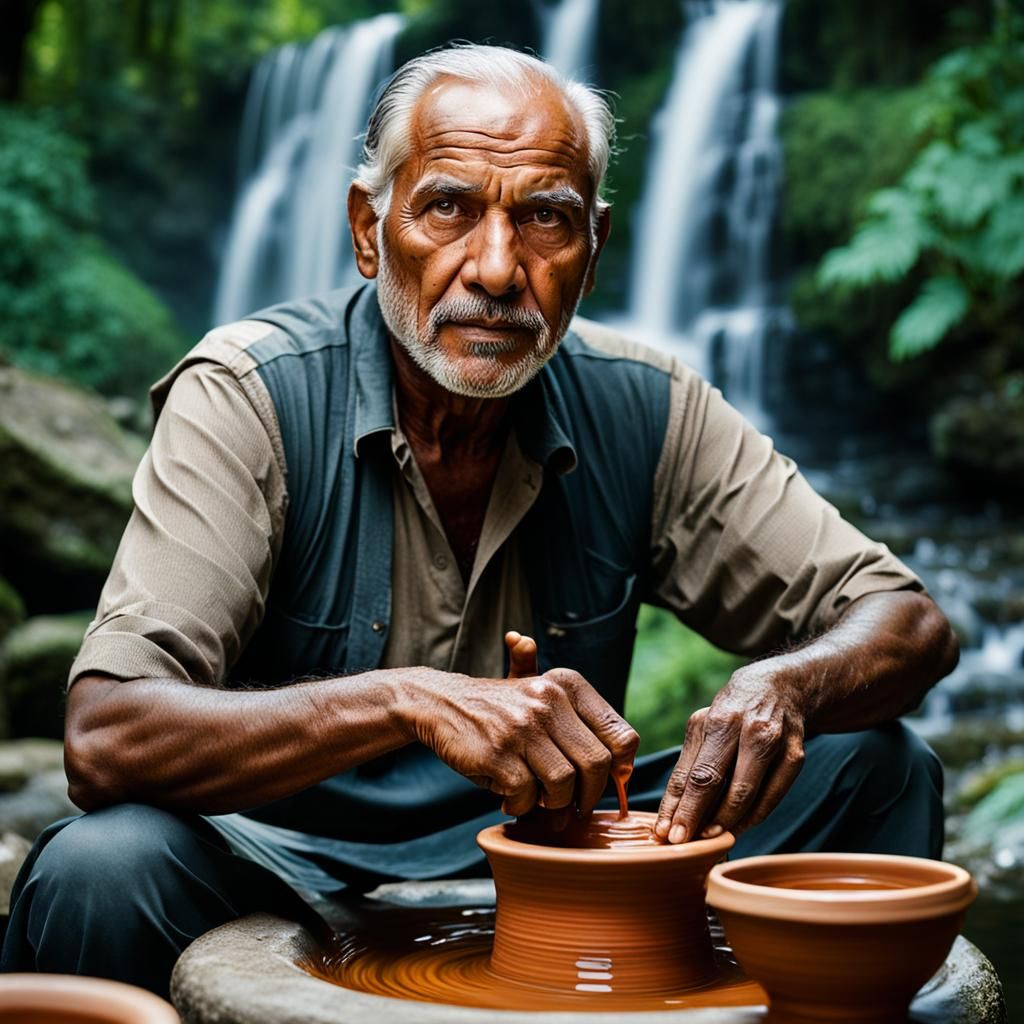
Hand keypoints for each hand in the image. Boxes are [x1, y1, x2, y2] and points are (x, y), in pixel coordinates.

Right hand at [401, 633, 638, 816]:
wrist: (441, 704)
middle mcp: (548, 701)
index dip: (620, 767)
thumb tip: (626, 766)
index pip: (621, 735)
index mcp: (567, 686)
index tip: (606, 780)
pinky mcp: (497, 754)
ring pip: (564, 784)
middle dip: (589, 795)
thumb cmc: (500, 708)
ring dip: (553, 802)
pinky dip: (521, 805)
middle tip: (575, 804)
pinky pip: (526, 796)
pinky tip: (510, 796)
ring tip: (538, 798)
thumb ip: (583, 719)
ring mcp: (522, 728)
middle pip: (597, 766)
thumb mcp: (540, 693)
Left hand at [655, 663, 805, 842]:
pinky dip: (751, 818)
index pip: (693, 772)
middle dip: (696, 818)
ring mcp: (775, 743)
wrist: (781, 687)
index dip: (679, 806)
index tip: (665, 832)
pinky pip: (771, 799)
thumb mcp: (705, 726)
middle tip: (682, 843)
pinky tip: (736, 827)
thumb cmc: (732, 713)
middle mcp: (747, 729)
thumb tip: (670, 812)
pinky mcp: (796, 757)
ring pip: (746, 796)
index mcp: (718, 720)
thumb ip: (689, 766)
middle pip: (717, 783)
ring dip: (724, 823)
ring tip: (707, 840)